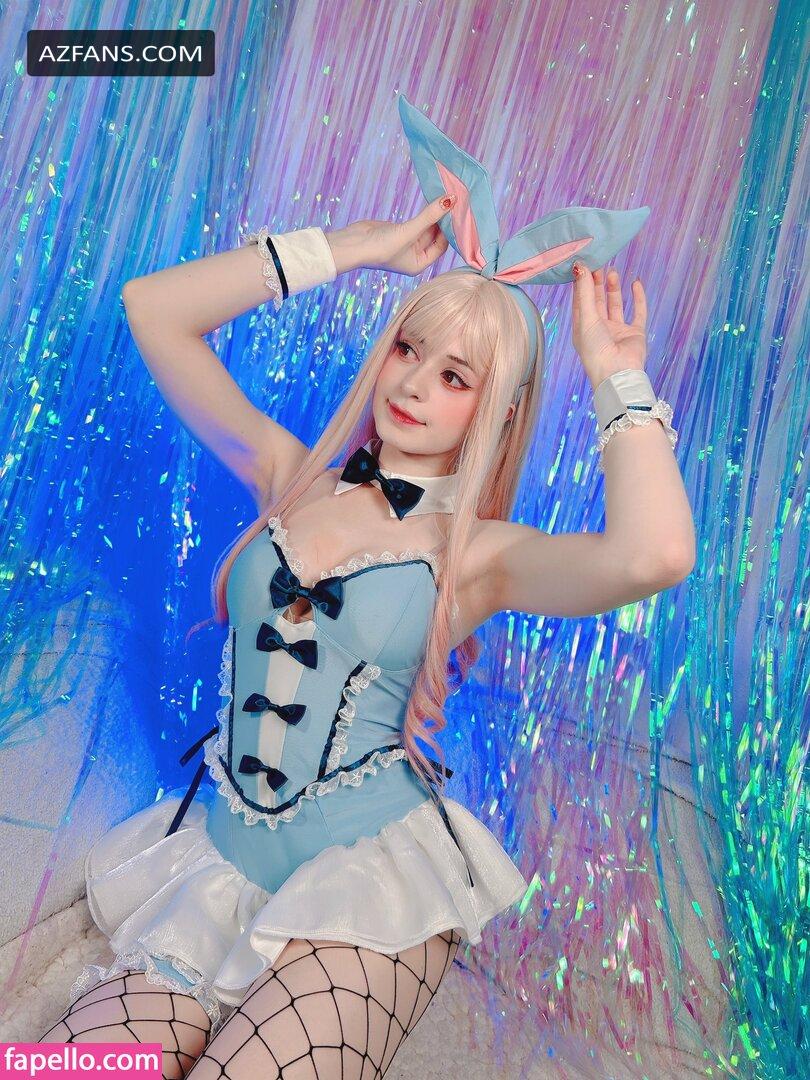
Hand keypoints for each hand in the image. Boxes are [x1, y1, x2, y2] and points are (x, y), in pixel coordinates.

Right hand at [325, 195, 453, 275]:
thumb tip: (451, 200)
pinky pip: (416, 221)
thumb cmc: (380, 248)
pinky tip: (433, 200)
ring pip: (426, 226)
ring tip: (448, 197)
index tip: (459, 212)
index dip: (451, 230)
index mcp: (420, 263)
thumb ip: (429, 216)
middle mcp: (415, 255)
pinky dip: (424, 212)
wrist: (352, 245)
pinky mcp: (399, 231)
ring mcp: (406, 242)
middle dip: (444, 221)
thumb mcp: (409, 231)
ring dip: (434, 214)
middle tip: (457, 202)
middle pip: (436, 236)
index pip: (442, 246)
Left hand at [571, 263, 647, 389]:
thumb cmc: (595, 348)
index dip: (581, 284)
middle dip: (597, 284)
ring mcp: (617, 331)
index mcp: (582, 328)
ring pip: (615, 305)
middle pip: (597, 301)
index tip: (583, 265)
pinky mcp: (635, 333)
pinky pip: (638, 312)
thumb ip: (585, 292)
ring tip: (612, 271)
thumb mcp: (586, 318)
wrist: (618, 373)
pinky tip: (636, 283)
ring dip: (614, 289)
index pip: (580, 302)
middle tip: (598, 263)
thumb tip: (580, 266)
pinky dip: (638, 298)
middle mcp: (599, 329)